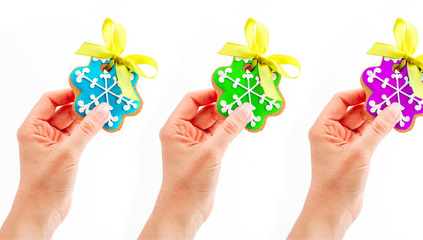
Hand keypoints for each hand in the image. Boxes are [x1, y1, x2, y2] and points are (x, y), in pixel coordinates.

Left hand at [0, 89, 109, 239]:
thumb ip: (87, 129)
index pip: (50, 100)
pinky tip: (103, 125)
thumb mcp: (68, 152)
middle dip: (83, 104)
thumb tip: (102, 109)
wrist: (43, 211)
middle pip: (64, 110)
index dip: (68, 92)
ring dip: (89, 117)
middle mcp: (42, 133)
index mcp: (32, 128)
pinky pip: (79, 135)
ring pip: (73, 123)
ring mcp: (54, 144)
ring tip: (107, 109)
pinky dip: (91, 130)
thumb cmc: (45, 184)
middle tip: (103, 97)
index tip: (87, 88)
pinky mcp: (65, 154)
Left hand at [139, 89, 251, 239]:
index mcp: (174, 128)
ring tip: (248, 109)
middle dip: (223, 104)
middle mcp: (183, 133)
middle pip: (205, 110)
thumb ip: (229, 129)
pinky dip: (231, 130)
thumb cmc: (187, 184)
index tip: (229, 87)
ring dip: (229, 117)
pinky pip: (220, 136)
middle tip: (244, 97)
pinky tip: (244, 124)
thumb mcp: (210, 152)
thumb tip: (245, 108)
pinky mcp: (206, 154)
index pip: (192, 100)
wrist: (185, 212)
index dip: (210, 92)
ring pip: (214, 123)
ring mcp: (195, 144)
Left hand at [288, 89, 401, 239]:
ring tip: (398, 107)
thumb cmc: (336, 183)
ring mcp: (343, 144)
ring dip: (378, 117)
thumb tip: (394, 108)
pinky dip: (380, 130)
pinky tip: (394, 124)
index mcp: (323, 128)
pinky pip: (368, 136)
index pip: (340, 100)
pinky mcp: (354, 154)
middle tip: (394, 96)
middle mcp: (331, 133)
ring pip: (363, 123)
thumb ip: (378, 129)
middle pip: (353, 110)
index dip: (359, 92)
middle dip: (372, 104)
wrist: (334, 211)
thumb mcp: (359, 152)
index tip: (378, 88)